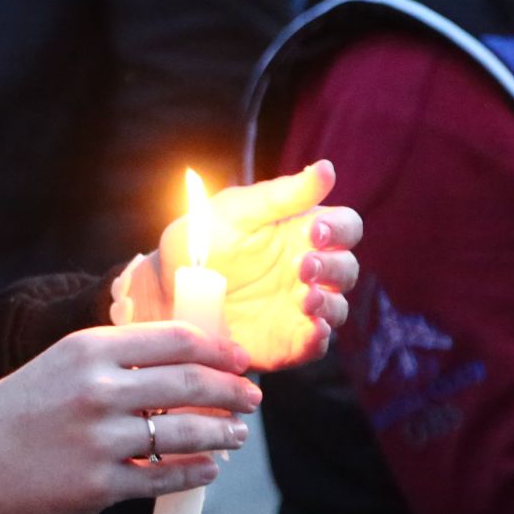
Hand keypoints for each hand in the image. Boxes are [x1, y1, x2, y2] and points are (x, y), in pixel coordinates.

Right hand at [0, 323, 259, 513]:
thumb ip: (116, 359)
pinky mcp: (99, 484)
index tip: (241, 358)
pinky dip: (196, 472)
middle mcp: (98, 388)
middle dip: (233, 390)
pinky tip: (208, 468)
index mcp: (89, 348)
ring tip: (236, 435)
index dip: (219, 348)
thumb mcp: (62, 363)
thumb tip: (184, 362)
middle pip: (191, 382)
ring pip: (187, 432)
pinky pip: (166, 476)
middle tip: (251, 397)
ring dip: (223, 433)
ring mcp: (100, 438)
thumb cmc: (16, 408)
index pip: (175, 339)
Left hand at [125, 161, 361, 370]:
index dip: (339, 229)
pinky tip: (309, 329)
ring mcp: (301, 308)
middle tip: (302, 267)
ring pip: (337, 308)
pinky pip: (315, 345)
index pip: (345, 226)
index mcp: (302, 232)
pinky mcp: (288, 341)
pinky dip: (317, 339)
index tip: (315, 232)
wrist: (167, 288)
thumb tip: (325, 168)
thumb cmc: (203, 241)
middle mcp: (310, 271)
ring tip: (304, 298)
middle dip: (332, 267)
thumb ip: (280, 194)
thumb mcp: (235, 212)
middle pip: (347, 268)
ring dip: (328, 304)